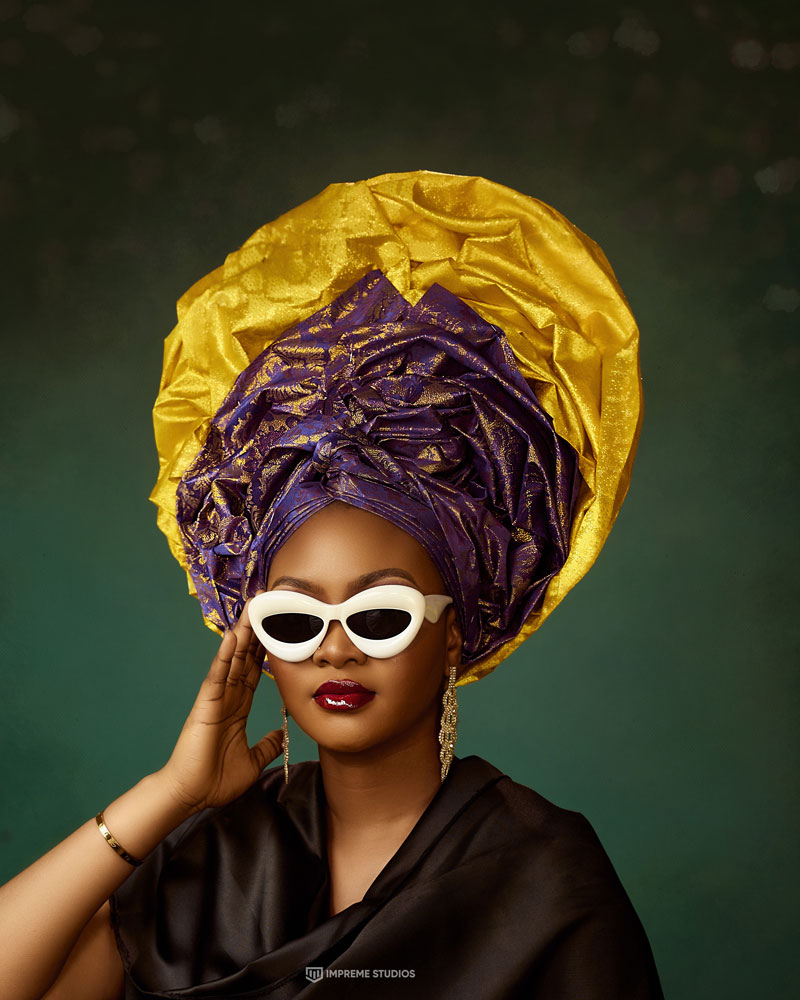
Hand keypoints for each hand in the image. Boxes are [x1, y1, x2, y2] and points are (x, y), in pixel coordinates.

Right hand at [159, 598, 282, 814]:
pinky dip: (224, 656)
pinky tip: (231, 638)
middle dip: (255, 633)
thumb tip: (281, 734)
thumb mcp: (253, 761)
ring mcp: (216, 699)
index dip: (265, 651)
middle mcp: (228, 698)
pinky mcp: (206, 705)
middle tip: (264, 606)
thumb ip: (267, 745)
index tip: (276, 629)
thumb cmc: (215, 781)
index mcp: (238, 708)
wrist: (191, 796)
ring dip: (242, 635)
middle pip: (244, 658)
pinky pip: (217, 676)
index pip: (255, 672)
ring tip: (251, 610)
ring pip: (232, 660)